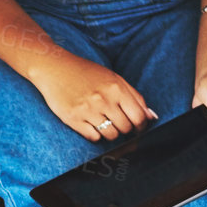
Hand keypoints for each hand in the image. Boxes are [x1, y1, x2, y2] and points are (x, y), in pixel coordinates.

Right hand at [28, 51, 155, 141]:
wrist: (55, 69)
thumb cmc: (86, 73)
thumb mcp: (113, 78)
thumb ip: (134, 96)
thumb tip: (151, 116)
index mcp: (116, 87)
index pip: (139, 116)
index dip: (141, 126)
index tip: (138, 127)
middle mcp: (104, 99)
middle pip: (126, 128)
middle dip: (125, 129)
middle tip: (117, 123)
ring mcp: (88, 110)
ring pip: (111, 135)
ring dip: (110, 133)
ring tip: (103, 123)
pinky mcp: (74, 119)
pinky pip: (94, 137)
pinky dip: (95, 135)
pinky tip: (91, 124)